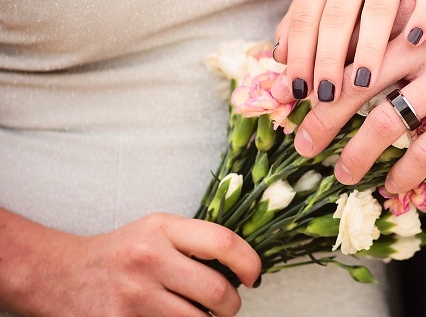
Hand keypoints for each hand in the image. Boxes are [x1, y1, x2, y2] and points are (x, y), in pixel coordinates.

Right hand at [1, 211, 260, 315]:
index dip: (249, 262)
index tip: (254, 276)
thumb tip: (244, 267)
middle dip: (231, 306)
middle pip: (216, 292)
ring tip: (198, 315)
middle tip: (227, 306)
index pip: (223, 242)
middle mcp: (148, 259)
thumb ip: (196, 242)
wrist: (58, 275)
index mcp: (162, 229)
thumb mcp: (157, 231)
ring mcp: (132, 297)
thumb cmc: (120, 252)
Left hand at [272, 0, 425, 102]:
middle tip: (329, 95)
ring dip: (369, 47)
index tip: (300, 90)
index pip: (306, 15)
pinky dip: (422, 15)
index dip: (301, 55)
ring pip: (379, 6)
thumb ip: (301, 27)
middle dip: (330, 57)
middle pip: (339, 13)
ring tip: (363, 83)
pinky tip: (414, 42)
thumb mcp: (323, 0)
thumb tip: (280, 58)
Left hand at [275, 0, 425, 192]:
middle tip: (302, 142)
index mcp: (409, 19)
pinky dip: (404, 173)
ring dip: (357, 153)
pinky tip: (392, 187)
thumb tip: (356, 49)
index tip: (296, 98)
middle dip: (322, 116)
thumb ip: (401, 23)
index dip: (319, 74)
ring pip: (385, 121)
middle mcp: (423, 47)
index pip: (351, 45)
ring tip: (343, 174)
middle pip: (355, 83)